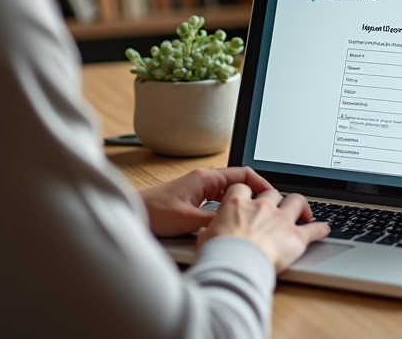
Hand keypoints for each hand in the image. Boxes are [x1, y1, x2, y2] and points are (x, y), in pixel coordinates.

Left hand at [139, 167, 274, 237]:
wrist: (129, 214)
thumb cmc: (152, 212)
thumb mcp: (187, 220)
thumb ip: (213, 222)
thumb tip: (235, 227)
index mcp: (206, 178)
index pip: (243, 174)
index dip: (262, 185)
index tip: (272, 198)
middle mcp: (204, 181)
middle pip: (239, 184)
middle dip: (255, 196)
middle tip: (267, 211)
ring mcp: (198, 190)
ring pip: (230, 194)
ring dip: (242, 204)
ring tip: (253, 218)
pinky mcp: (192, 201)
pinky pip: (219, 203)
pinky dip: (229, 211)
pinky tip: (230, 224)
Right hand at [198, 185, 329, 271]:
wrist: (235, 266)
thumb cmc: (218, 254)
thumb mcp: (205, 238)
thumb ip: (210, 231)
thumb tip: (205, 234)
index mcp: (237, 203)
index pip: (243, 188)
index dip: (246, 192)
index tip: (247, 198)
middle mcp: (262, 207)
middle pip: (273, 193)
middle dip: (275, 199)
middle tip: (276, 207)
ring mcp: (281, 220)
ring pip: (297, 201)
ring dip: (300, 205)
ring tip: (303, 212)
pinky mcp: (296, 237)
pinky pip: (314, 229)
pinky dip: (320, 228)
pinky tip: (324, 228)